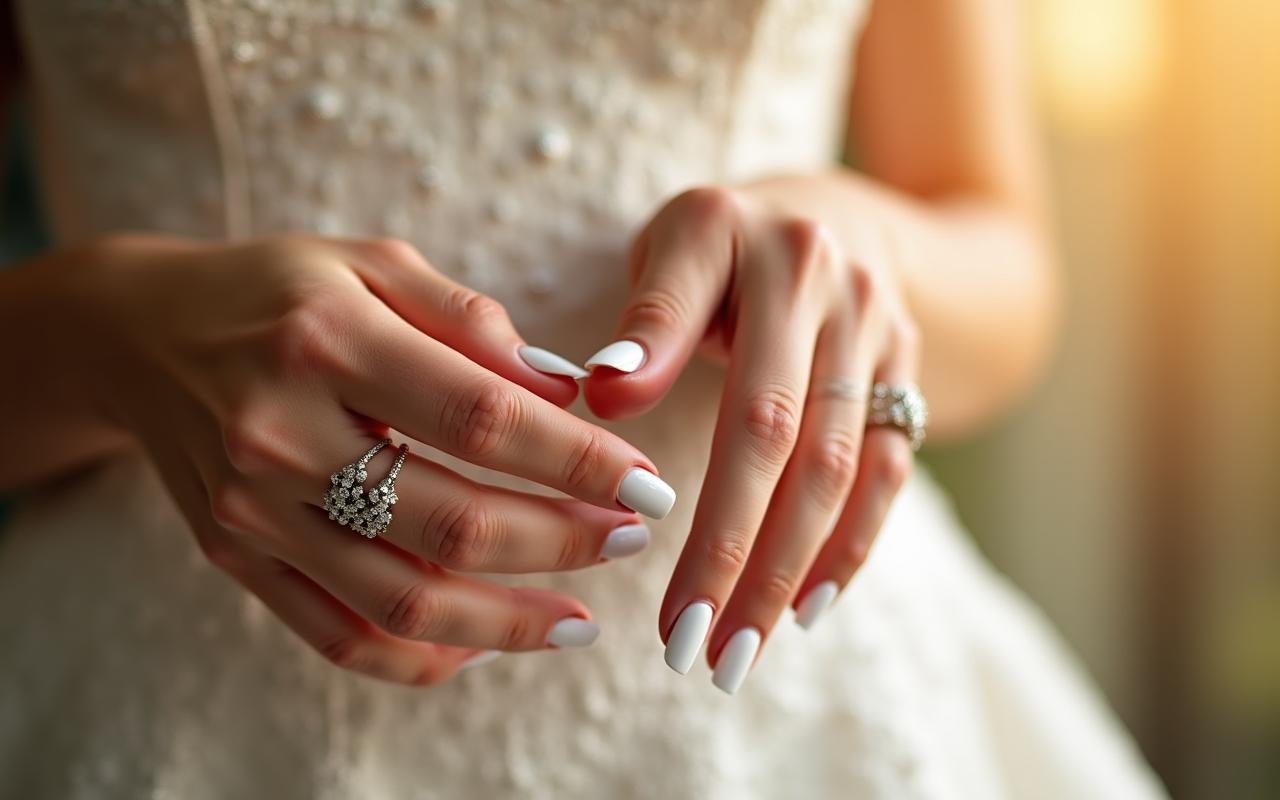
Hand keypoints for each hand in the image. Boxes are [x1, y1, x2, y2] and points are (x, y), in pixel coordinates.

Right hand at [68, 233, 675, 684]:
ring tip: (582, 622)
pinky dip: (424, 657)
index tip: (648, 482)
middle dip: (563, 540)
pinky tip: (489, 643)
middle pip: (451, 522)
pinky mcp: (238, 558)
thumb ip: (473, 320)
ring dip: (510, 622)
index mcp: (327, 341)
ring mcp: (255, 510)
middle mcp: (282, 434)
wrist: (138, 335)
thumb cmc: (279, 288)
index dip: (578, 461)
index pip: (481, 421)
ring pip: (403, 600)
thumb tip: (568, 393)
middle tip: (633, 535)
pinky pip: (341, 636)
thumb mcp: (373, 262)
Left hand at [582, 187, 920, 691]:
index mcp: (733, 231)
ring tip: (734, 653)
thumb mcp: (671, 245)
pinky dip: (849, 545)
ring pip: (836, 465)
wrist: (841, 215)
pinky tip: (804, 608)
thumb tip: (600, 394)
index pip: (687, 326)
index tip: (621, 515)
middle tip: (682, 644)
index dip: (658, 415)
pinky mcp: (908, 370)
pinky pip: (887, 469)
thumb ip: (646, 317)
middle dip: (729, 549)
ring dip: (784, 568)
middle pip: (776, 430)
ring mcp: (876, 326)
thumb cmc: (723, 244)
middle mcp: (819, 276)